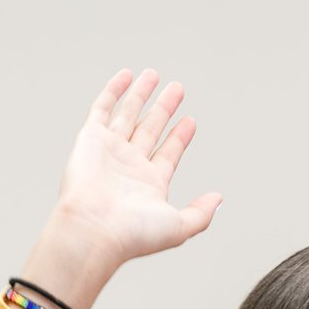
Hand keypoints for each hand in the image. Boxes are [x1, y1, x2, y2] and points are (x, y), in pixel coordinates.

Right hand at [19, 68, 222, 308]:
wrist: (93, 229)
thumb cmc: (132, 233)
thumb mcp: (178, 227)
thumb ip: (200, 213)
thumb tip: (218, 200)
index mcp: (149, 185)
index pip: (168, 153)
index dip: (180, 137)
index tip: (191, 121)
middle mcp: (128, 166)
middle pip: (150, 129)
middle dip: (164, 109)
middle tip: (177, 89)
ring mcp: (109, 151)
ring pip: (128, 115)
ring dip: (141, 95)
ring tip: (154, 75)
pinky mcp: (90, 139)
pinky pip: (102, 108)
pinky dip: (113, 91)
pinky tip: (126, 75)